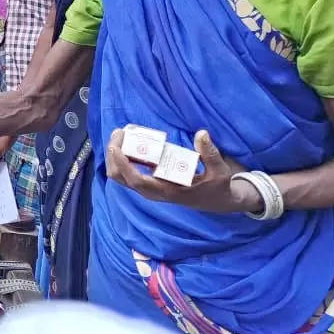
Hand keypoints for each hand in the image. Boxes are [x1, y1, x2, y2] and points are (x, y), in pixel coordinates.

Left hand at [104, 128, 251, 212]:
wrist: (218, 201)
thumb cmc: (217, 186)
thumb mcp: (219, 170)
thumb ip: (210, 153)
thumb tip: (201, 133)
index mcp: (167, 191)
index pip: (136, 181)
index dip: (122, 164)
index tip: (116, 147)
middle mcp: (153, 192)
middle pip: (120, 178)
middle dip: (114, 156)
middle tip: (119, 132)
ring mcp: (149, 189)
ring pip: (121, 177)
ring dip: (115, 156)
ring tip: (120, 134)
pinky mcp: (149, 184)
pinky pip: (128, 173)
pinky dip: (122, 159)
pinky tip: (127, 142)